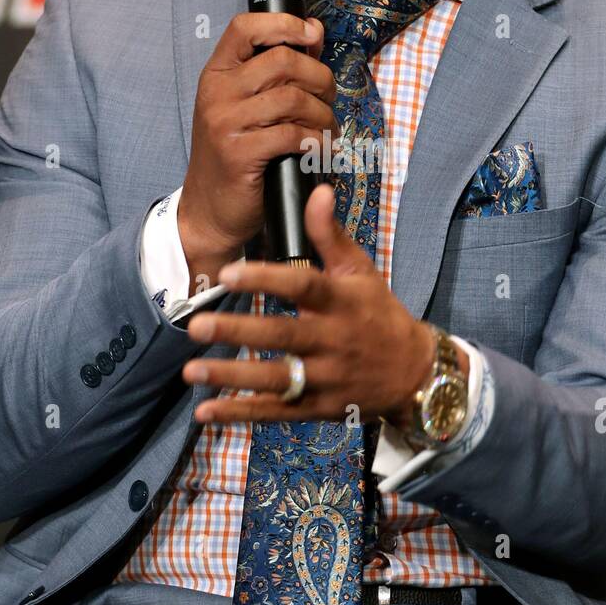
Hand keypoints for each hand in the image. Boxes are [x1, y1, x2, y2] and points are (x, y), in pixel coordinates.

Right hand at [176, 11, 336, 287]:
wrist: (210, 209)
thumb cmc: (236, 153)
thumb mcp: (244, 105)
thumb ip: (275, 71)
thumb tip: (314, 33)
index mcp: (216, 73)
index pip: (245, 27)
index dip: (285, 23)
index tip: (312, 35)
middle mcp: (217, 93)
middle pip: (282, 60)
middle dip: (319, 77)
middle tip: (328, 96)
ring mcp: (226, 123)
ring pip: (293, 98)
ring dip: (322, 113)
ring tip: (326, 128)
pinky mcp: (240, 153)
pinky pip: (292, 135)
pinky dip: (315, 141)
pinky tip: (318, 149)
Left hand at [181, 183, 435, 425]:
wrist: (414, 373)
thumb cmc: (379, 314)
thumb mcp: (361, 271)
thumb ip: (330, 235)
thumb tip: (317, 191)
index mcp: (341, 302)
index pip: (302, 286)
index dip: (266, 278)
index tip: (229, 272)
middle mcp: (333, 342)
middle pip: (282, 336)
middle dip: (238, 332)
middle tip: (197, 325)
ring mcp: (326, 378)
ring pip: (275, 379)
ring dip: (231, 378)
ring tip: (191, 371)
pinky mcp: (317, 408)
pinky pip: (275, 412)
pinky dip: (240, 413)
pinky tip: (205, 411)